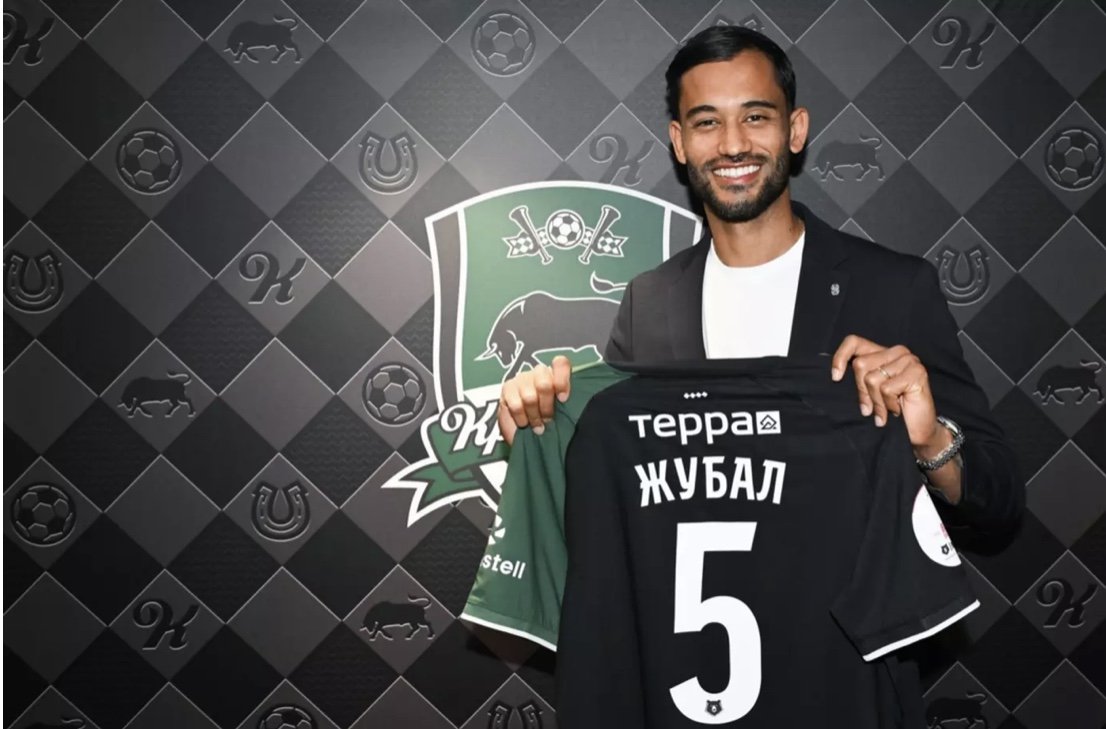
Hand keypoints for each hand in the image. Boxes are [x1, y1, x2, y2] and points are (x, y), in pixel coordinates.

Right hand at [496, 356, 571, 445]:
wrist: (522, 435)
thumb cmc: (547, 422)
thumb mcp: (563, 414)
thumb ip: (568, 405)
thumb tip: (575, 408)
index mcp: (557, 375)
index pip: (560, 364)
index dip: (562, 381)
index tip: (562, 399)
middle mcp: (539, 373)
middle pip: (544, 384)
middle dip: (546, 407)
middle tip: (548, 419)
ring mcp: (522, 379)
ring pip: (529, 397)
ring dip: (534, 416)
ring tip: (537, 425)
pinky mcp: (508, 388)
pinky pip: (516, 405)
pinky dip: (522, 418)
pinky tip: (524, 423)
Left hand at [830, 335, 942, 451]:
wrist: (918, 430)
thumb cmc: (892, 411)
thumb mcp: (870, 392)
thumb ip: (859, 379)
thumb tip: (836, 376)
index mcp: (882, 353)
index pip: (854, 342)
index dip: (840, 357)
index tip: (835, 378)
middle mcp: (896, 352)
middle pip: (860, 364)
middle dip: (862, 391)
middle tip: (872, 408)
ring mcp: (908, 360)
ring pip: (872, 378)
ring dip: (877, 401)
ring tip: (887, 409)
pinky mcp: (917, 372)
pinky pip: (886, 388)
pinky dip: (888, 405)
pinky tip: (897, 409)